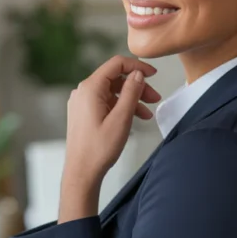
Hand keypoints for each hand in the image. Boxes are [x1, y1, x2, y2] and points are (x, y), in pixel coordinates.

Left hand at [63, 55, 161, 189]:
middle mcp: (83, 91)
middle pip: (115, 78)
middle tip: (155, 98)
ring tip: (148, 112)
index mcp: (90, 88)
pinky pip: (106, 101)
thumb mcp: (121, 118)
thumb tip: (138, 73)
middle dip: (137, 86)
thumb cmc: (100, 149)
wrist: (81, 174)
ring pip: (112, 91)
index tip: (154, 74)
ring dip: (131, 98)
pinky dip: (121, 106)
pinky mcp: (83, 113)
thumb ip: (131, 92)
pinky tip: (135, 118)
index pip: (116, 64)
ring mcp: (82, 102)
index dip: (137, 66)